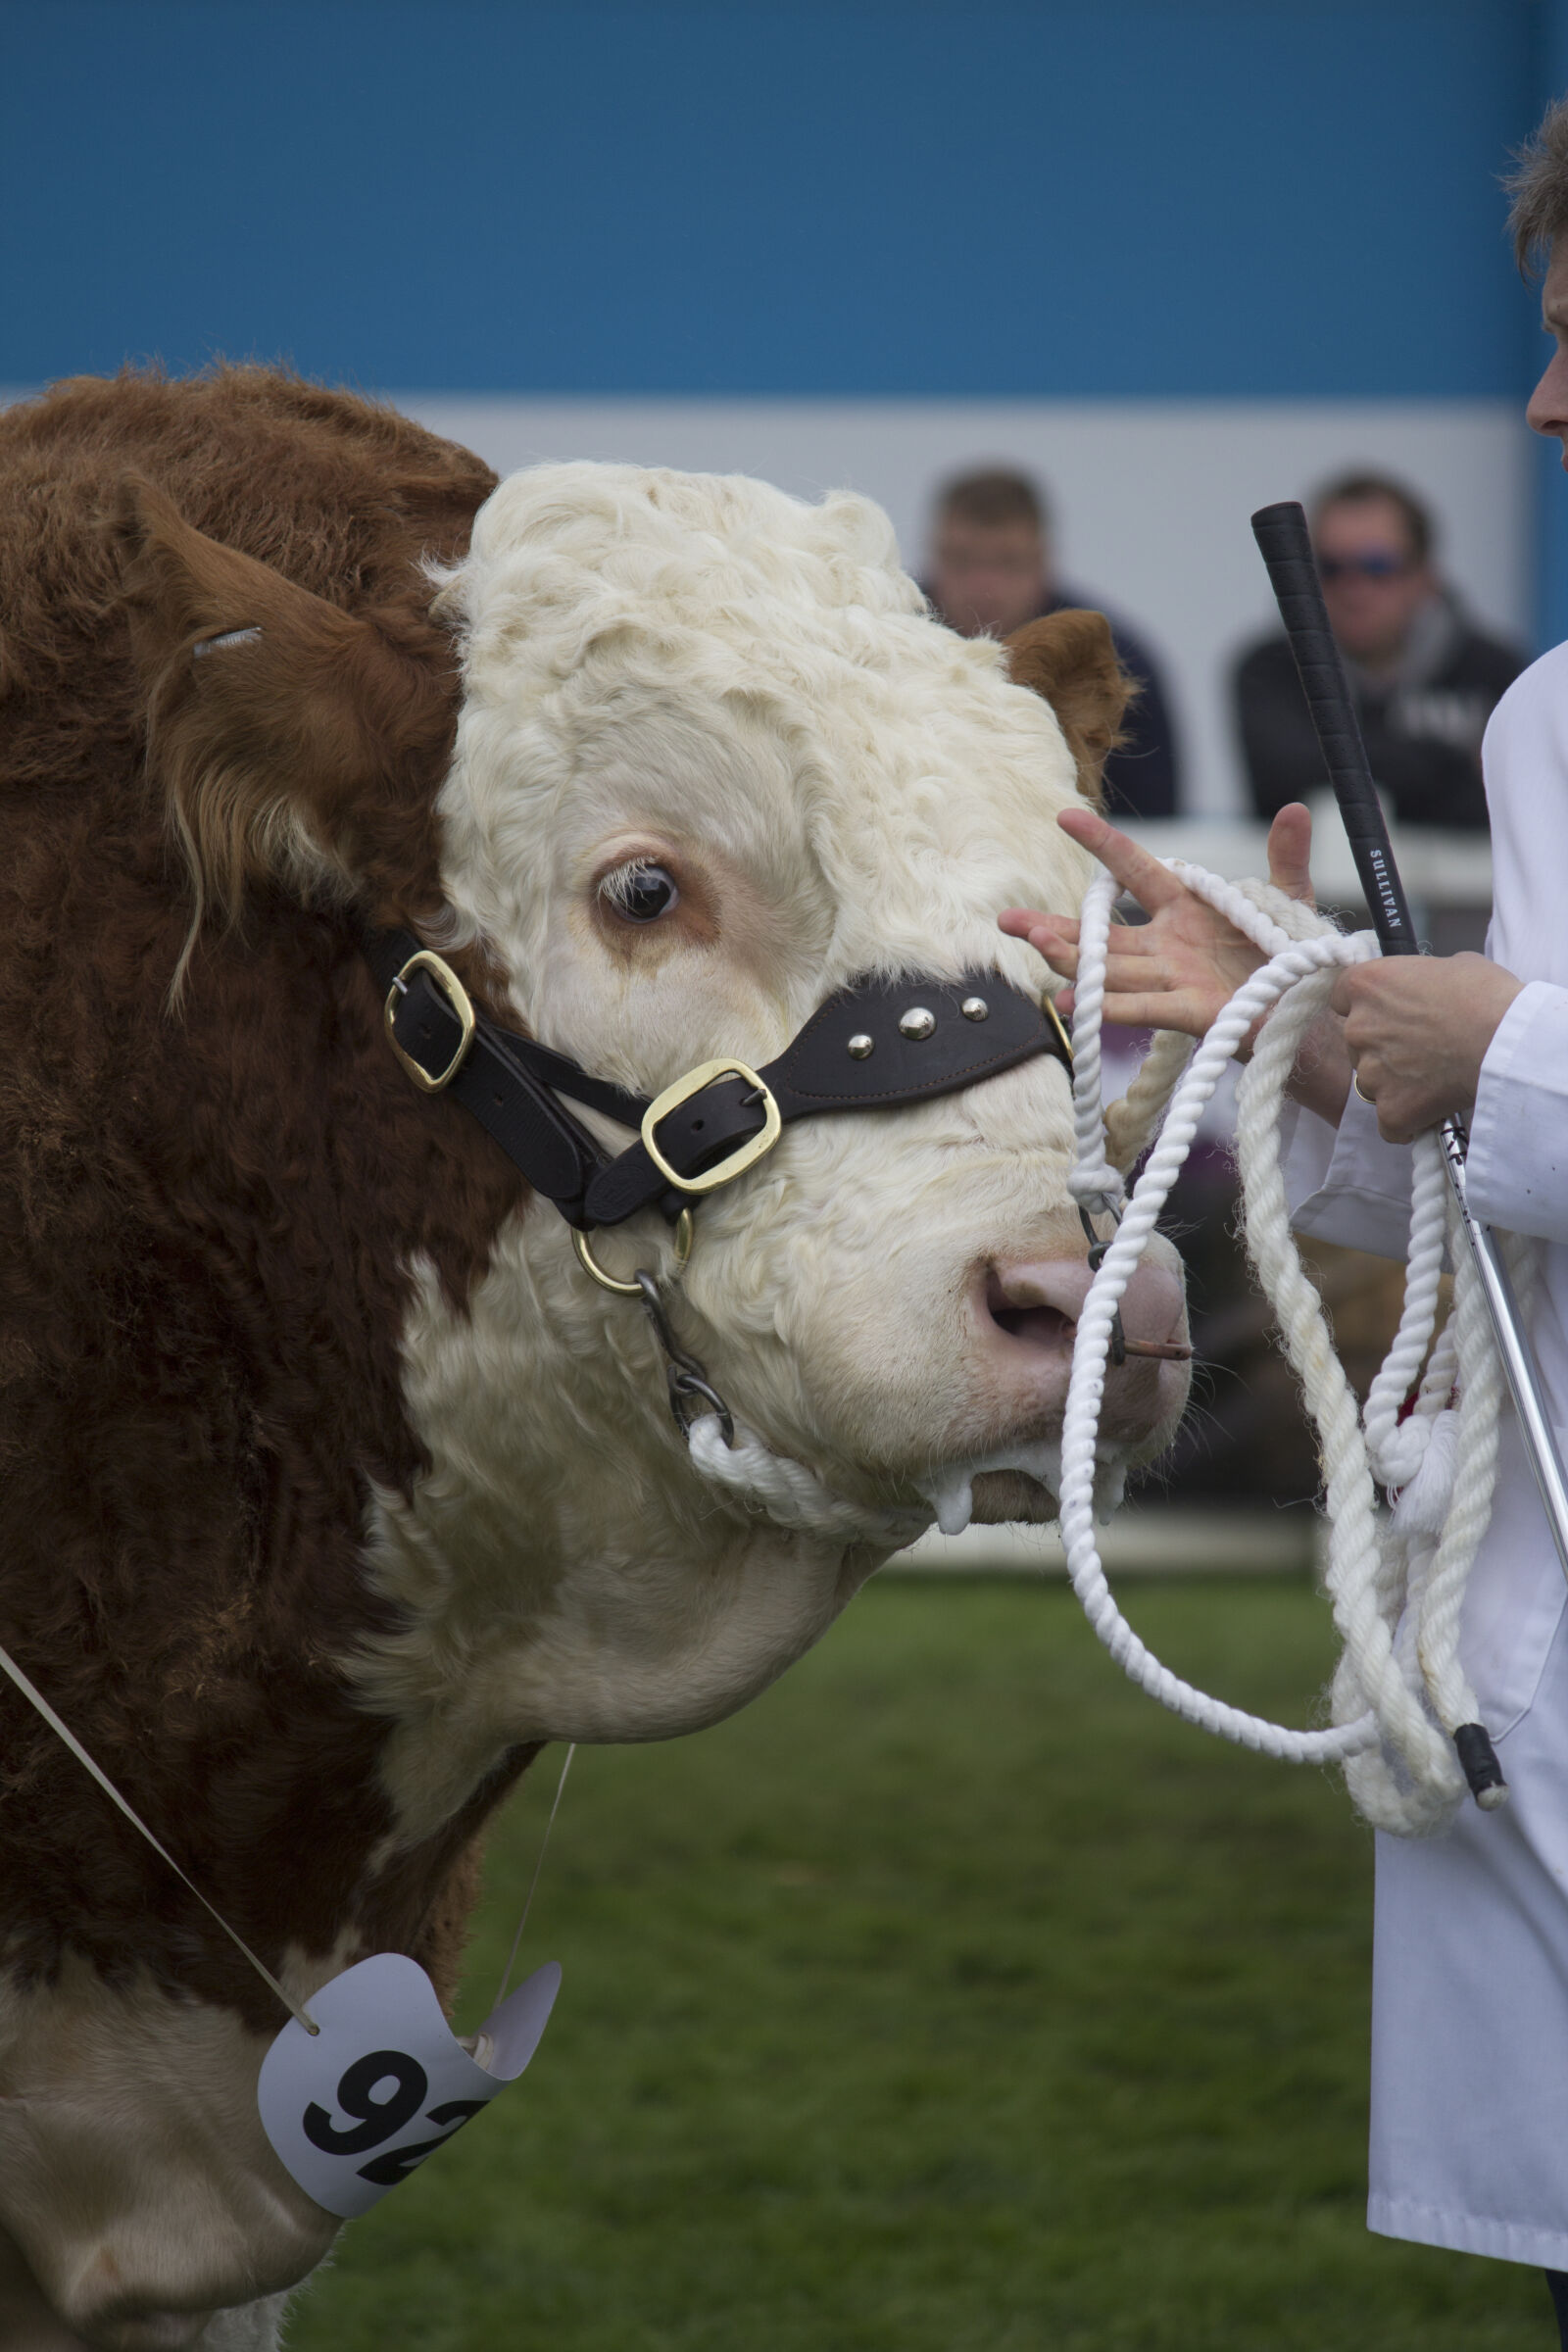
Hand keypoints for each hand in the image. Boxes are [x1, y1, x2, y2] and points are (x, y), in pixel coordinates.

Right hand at [1000, 802, 1315, 1038]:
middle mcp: (1167, 944)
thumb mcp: (1290, 899)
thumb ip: (1284, 858)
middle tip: (1010, 920)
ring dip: (1071, 960)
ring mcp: (1174, 980)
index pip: (1135, 870)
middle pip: (1101, 934)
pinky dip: (1110, 1005)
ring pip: (1111, 969)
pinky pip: (1144, 1008)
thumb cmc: (1291, 955)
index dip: (1103, 844)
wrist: (1314, 1012)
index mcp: (1185, 906)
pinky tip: (1072, 1002)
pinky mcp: (1191, 1014)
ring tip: (1033, 945)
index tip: (1065, 815)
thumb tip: (1296, 809)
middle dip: (1054, 928)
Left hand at [1331, 953, 1522, 1142]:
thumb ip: (1423, 978)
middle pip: (1356, 1042)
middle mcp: (1358, 1028)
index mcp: (1366, 985)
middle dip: (1383, 1046)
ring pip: (1372, 1082)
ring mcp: (1370, 1073)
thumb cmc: (1485, 996)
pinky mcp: (1390, 1109)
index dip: (1367, 1007)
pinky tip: (1430, 1110)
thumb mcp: (1454, 964)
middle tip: (1421, 1047)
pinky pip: (1389, 1122)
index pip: (1342, 998)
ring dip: (1395, 1082)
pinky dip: (1407, 1120)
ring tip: (1433, 1078)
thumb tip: (1430, 988)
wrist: (1505, 1040)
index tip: (1387, 1013)